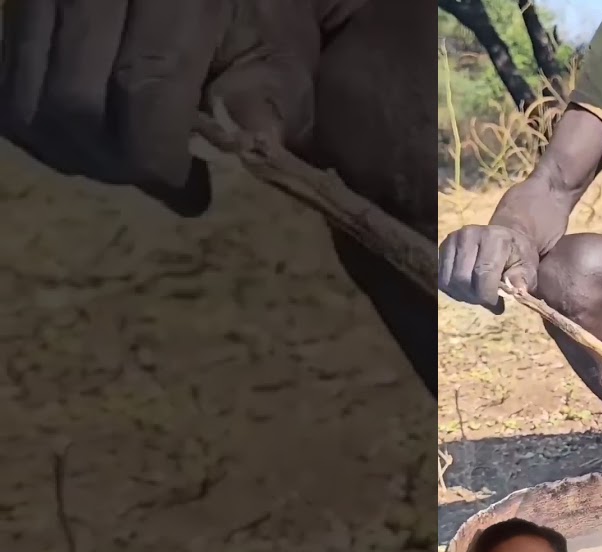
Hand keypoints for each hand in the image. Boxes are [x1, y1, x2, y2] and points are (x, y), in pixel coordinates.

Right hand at [0, 0, 359, 214]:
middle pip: (73, 103)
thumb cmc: (255, 8)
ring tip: (126, 156)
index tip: (189, 191)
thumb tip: (255, 148)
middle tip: (158, 176)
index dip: (158, 155)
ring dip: (74, 152)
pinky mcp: (19, 7)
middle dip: (115, 163)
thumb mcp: (281, 47)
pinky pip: (8, 87)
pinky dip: (43, 128)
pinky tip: (91, 134)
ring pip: (27, 102)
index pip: (144, 84)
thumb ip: (270, 98)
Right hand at [439, 225, 540, 313]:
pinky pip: (441, 278)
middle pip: (462, 279)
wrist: (505, 237)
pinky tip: (467, 288)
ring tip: (477, 293)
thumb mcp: (529, 266)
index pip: (483, 273)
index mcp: (494, 238)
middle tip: (487, 300)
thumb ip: (523, 279)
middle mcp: (470, 234)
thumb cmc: (518, 255)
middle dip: (474, 297)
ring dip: (462, 294)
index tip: (497, 305)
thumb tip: (517, 291)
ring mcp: (453, 240)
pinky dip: (452, 289)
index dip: (487, 295)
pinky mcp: (442, 248)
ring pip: (448, 280)